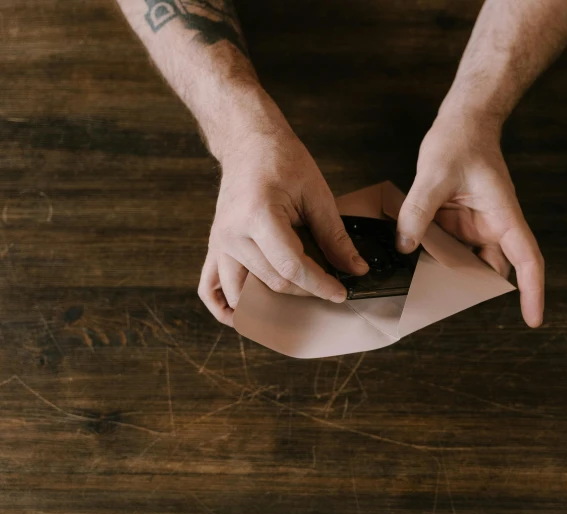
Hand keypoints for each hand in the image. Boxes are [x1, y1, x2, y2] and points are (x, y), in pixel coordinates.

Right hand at [199, 128, 368, 325]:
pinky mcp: (215, 246)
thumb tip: (355, 269)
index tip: (341, 292)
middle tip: (331, 287)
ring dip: (273, 302)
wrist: (248, 141)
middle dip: (306, 290)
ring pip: (246, 291)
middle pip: (273, 282)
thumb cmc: (282, 160)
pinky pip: (210, 287)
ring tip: (300, 299)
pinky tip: (243, 316)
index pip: (292, 267)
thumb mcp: (317, 193)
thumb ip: (335, 236)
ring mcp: (219, 242)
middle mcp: (232, 234)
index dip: (320, 285)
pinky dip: (224, 306)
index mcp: (259, 216)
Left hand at [396, 114, 544, 326]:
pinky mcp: (458, 223)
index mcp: (503, 216)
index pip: (528, 259)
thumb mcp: (434, 176)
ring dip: (450, 274)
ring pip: (468, 263)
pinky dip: (436, 259)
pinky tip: (415, 264)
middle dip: (473, 290)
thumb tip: (405, 245)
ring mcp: (475, 227)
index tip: (533, 319)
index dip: (533, 291)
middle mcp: (493, 227)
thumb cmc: (460, 142)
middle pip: (493, 269)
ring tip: (423, 287)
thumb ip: (419, 212)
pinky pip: (450, 249)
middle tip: (443, 304)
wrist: (462, 123)